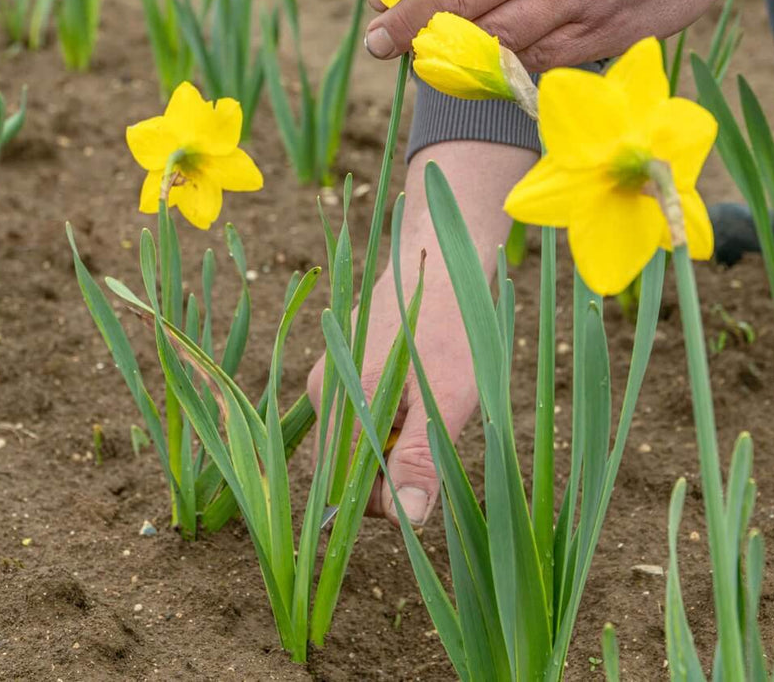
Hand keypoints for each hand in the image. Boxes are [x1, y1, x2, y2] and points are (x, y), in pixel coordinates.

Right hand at [304, 139, 535, 527]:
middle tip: (436, 428)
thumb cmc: (451, 325)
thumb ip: (422, 458)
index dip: (389, 499)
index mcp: (340, 406)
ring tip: (432, 400)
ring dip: (396, 437)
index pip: (347, 492)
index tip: (429, 480)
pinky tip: (422, 382)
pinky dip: (393, 412)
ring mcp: (329, 375)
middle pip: (349, 467)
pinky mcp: (343, 362)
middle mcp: (322, 392)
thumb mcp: (448, 397)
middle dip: (394, 465)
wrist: (443, 253)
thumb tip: (408, 518)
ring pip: (359, 438)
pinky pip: (363, 410)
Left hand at [362, 0, 773, 70]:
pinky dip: (514, 61)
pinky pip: (546, 59)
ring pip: (500, 39)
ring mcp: (582, 0)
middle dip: (409, 26)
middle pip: (462, 1)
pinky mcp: (611, 33)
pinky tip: (498, 58)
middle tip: (379, 42)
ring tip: (431, 57)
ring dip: (457, 52)